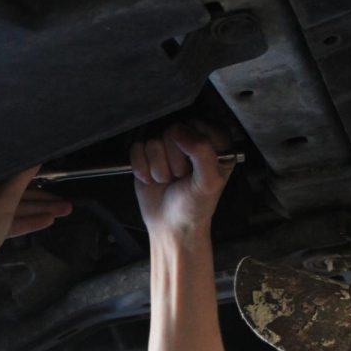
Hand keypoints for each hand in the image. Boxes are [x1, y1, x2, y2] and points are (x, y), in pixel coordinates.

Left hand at [0, 166, 71, 262]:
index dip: (31, 179)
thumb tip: (35, 160)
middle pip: (13, 196)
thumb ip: (20, 181)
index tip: (50, 180)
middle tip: (66, 203)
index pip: (6, 178)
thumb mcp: (2, 202)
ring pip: (13, 211)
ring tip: (64, 211)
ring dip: (38, 212)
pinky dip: (26, 223)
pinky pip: (8, 224)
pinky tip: (47, 221)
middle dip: (40, 201)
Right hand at [130, 121, 233, 243]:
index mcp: (213, 139)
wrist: (172, 225)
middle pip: (171, 131)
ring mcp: (165, 142)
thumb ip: (202, 151)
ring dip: (159, 169)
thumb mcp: (209, 181)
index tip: (197, 168)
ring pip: (152, 141)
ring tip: (168, 180)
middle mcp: (189, 136)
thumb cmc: (195, 205)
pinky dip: (143, 170)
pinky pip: (136, 149)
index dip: (194, 148)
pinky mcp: (144, 151)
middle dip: (174, 161)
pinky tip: (153, 179)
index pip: (197, 125)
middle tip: (181, 177)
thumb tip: (177, 130)